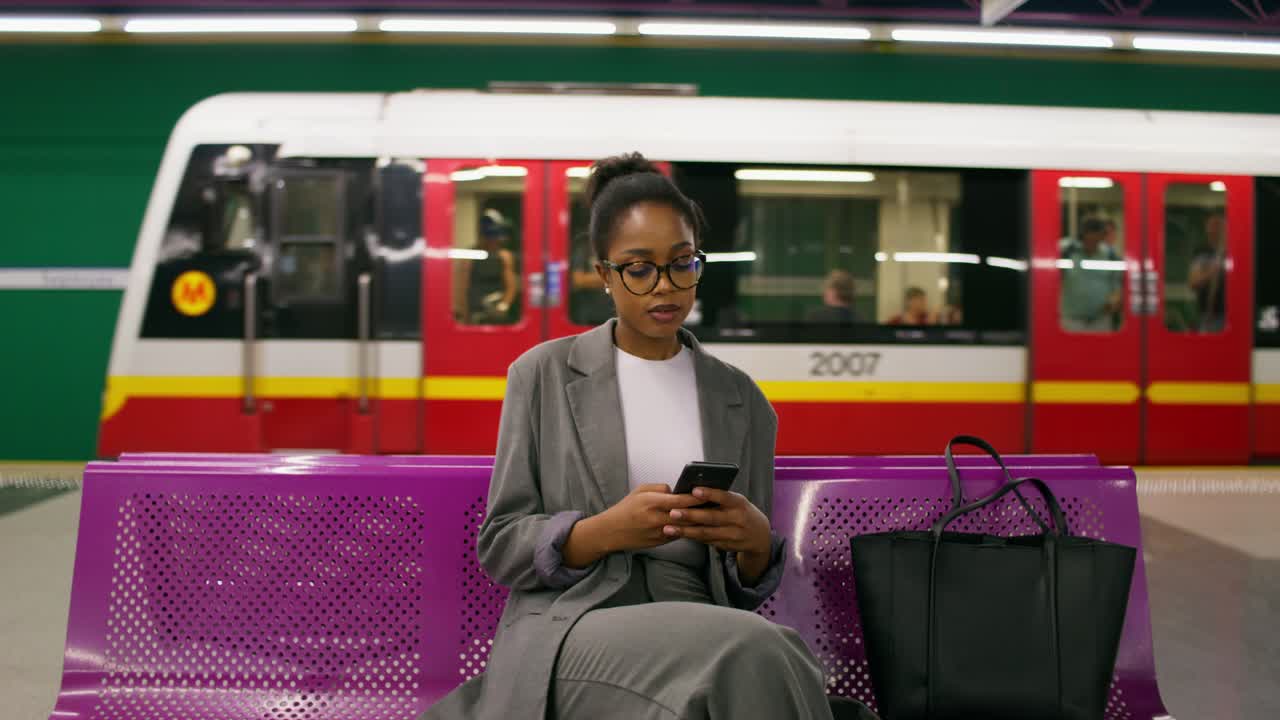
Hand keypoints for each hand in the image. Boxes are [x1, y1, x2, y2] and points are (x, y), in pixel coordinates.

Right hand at [593, 483, 707, 553]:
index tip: (709, 492)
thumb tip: (677, 490)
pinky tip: (697, 523)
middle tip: (716, 503)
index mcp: (652, 503)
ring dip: (698, 520)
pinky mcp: (661, 541)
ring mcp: (660, 533)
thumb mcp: (640, 491)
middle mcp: (657, 519)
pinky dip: (688, 528)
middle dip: (702, 509)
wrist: (611, 532)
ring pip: (686, 527)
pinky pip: (679, 533)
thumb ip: (660, 489)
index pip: (680, 500)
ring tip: (711, 513)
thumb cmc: (626, 508)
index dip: (696, 497)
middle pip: (687, 515)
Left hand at [662, 488, 770, 555]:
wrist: (760, 535)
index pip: (724, 497)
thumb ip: (720, 498)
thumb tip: (692, 492)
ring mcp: (733, 535)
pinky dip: (692, 537)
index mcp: (739, 503)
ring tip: (668, 528)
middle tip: (673, 513)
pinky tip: (679, 534)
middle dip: (691, 515)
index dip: (709, 494)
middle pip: (711, 517)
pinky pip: (707, 541)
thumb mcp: (736, 502)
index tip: (694, 490)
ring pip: (706, 533)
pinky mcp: (727, 546)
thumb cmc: (741, 511)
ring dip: (686, 531)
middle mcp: (738, 519)